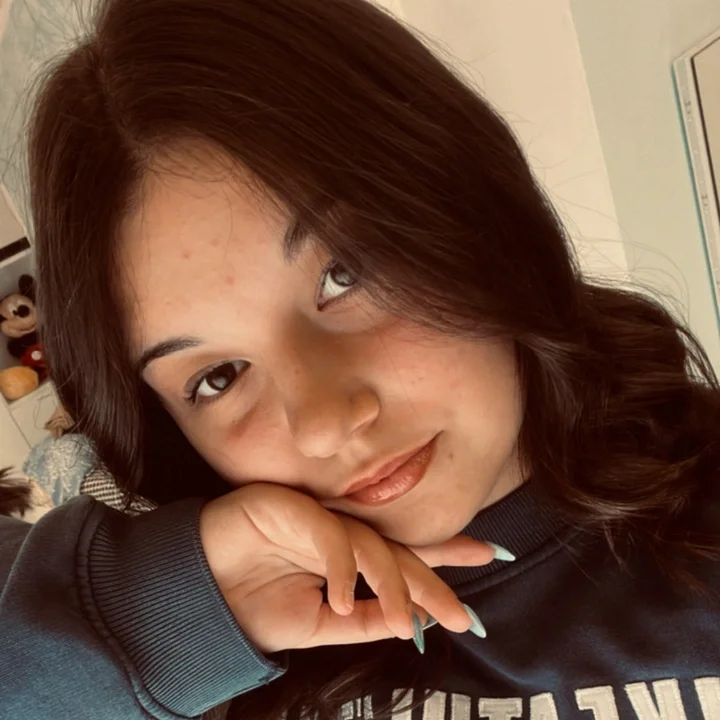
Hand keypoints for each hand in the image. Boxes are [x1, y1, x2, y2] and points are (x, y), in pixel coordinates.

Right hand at [200, 483, 495, 652]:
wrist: (194, 599)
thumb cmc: (249, 607)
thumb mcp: (315, 625)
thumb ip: (360, 621)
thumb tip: (409, 624)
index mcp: (345, 559)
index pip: (400, 561)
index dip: (438, 570)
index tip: (478, 587)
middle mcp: (338, 535)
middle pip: (396, 551)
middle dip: (433, 577)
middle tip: (461, 611)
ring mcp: (317, 519)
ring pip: (370, 544)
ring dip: (392, 583)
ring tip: (405, 623)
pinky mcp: (292, 508)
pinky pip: (330, 536)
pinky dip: (341, 567)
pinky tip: (343, 598)